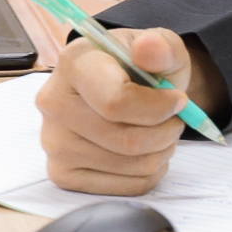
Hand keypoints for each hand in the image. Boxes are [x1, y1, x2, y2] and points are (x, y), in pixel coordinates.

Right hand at [35, 29, 226, 193]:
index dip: (159, 107)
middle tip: (175, 118)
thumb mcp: (162, 46)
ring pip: (129, 165)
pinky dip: (149, 172)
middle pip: (125, 140)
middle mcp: (53, 104)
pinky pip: (123, 186)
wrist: (127, 88)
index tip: (179, 99)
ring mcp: (54, 143)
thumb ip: (162, 45)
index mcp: (74, 63)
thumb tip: (149, 47)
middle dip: (166, 131)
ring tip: (161, 131)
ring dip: (161, 151)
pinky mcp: (62, 173)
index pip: (116, 102)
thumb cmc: (142, 67)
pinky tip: (146, 151)